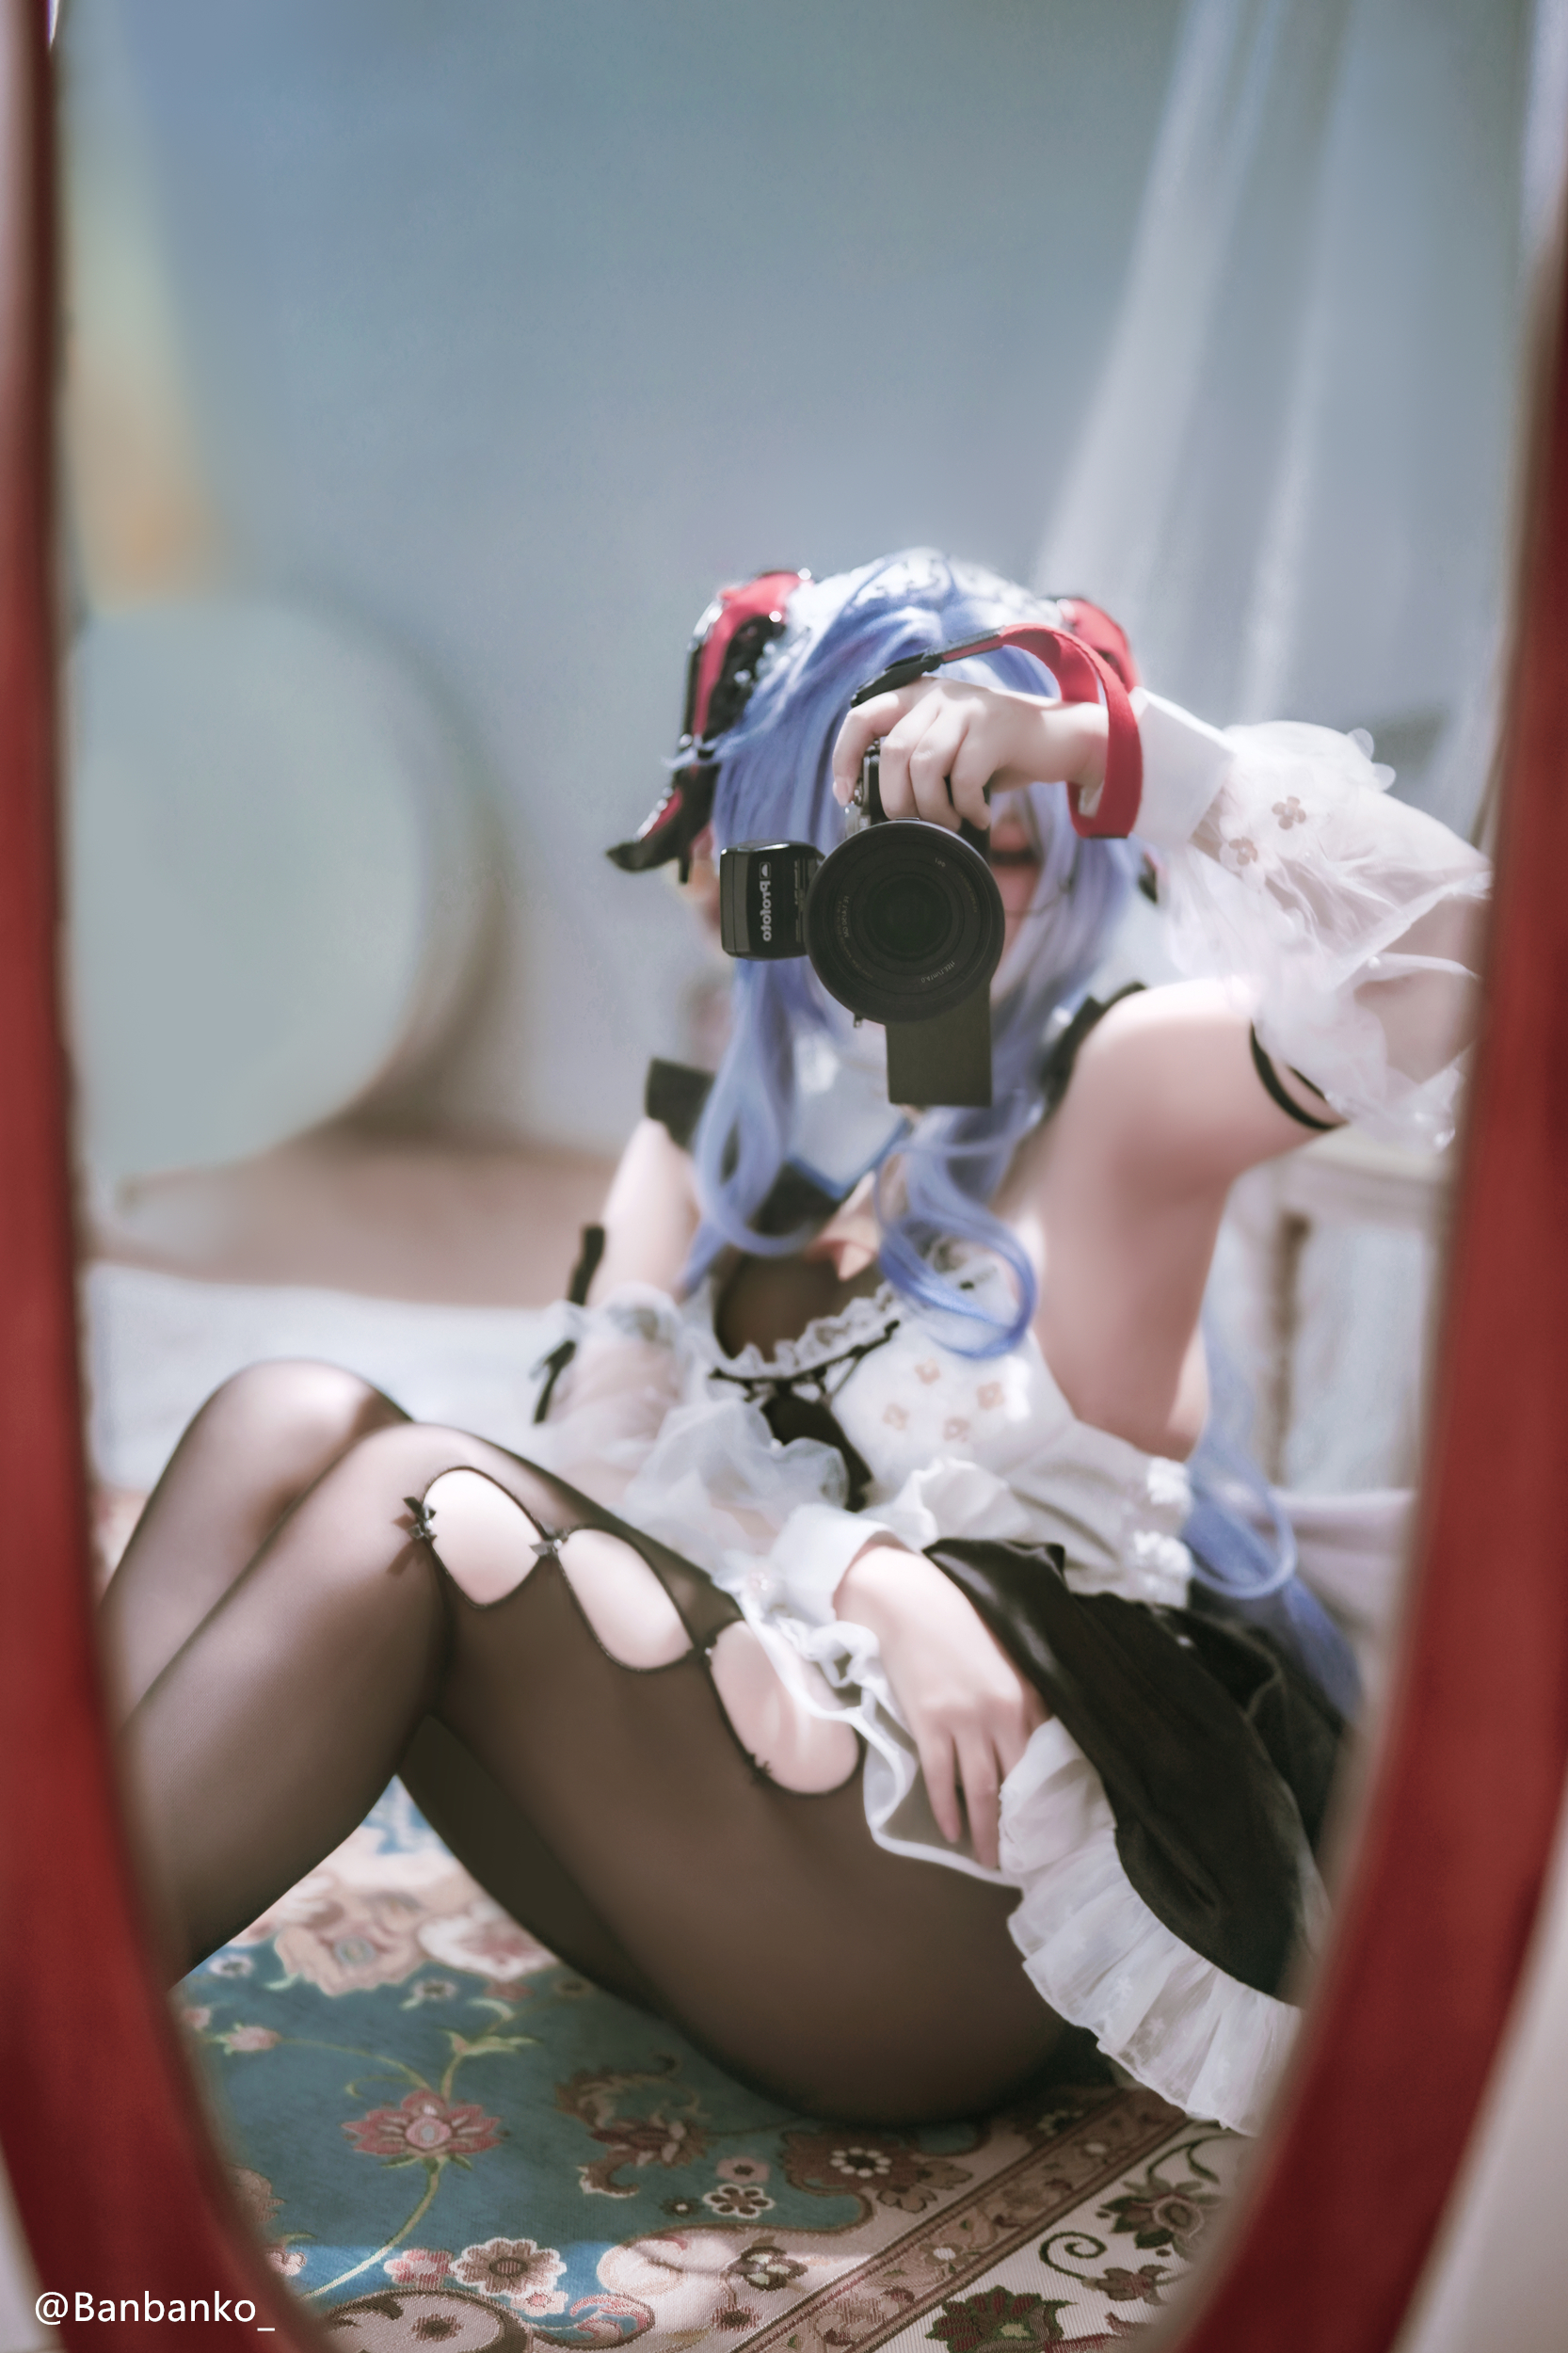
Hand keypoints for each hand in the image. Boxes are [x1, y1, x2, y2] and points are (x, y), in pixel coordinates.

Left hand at [830, 678, 1106, 834]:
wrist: (1058, 738)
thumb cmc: (995, 752)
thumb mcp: (948, 747)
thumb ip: (914, 759)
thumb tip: (876, 804)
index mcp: (917, 696)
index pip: (862, 718)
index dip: (844, 758)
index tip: (845, 795)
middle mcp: (938, 695)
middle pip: (894, 751)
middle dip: (898, 800)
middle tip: (915, 823)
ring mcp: (967, 708)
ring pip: (925, 765)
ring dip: (933, 808)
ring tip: (950, 822)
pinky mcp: (995, 728)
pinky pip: (963, 778)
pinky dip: (967, 808)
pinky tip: (978, 815)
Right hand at [834, 1538, 1047, 1870]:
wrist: (908, 1601)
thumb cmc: (959, 1621)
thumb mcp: (1008, 1655)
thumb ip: (1028, 1694)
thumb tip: (1040, 1736)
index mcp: (1029, 1694)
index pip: (1044, 1759)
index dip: (1045, 1798)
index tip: (1047, 1826)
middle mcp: (1002, 1712)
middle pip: (1016, 1784)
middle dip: (1019, 1826)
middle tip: (1021, 1858)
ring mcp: (965, 1720)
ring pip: (982, 1790)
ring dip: (985, 1831)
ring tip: (988, 1861)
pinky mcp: (929, 1723)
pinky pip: (941, 1779)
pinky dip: (947, 1810)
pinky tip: (951, 1831)